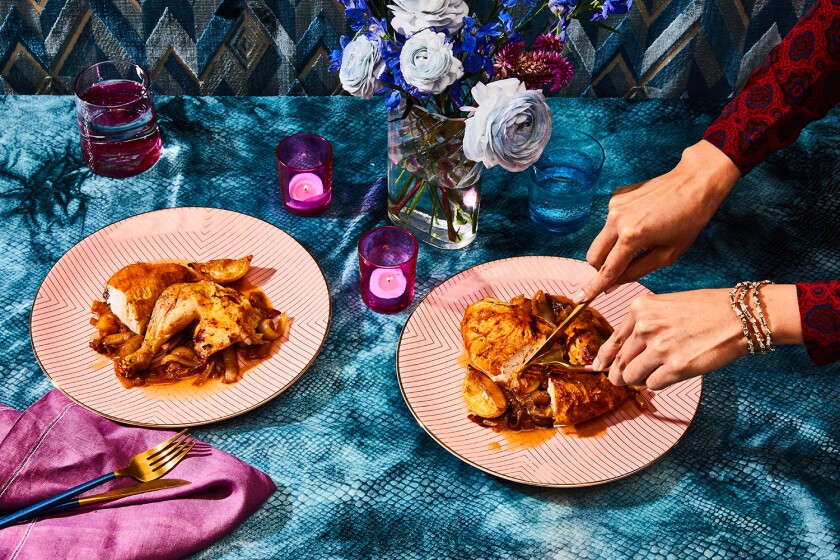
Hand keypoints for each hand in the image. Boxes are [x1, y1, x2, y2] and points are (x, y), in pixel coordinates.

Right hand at [575, 140, 740, 302]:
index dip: (594, 287)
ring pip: (601, 240)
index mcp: (632, 236)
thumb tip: (614, 284)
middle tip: (617, 272)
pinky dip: (620, 230)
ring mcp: (614, 206)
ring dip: (613, 248)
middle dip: (601, 269)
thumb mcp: (667, 255)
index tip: (580, 298)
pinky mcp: (616, 197)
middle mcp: (617, 219)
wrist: (694, 183)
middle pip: (594, 256)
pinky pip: (610, 223)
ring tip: (641, 241)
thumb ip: (636, 271)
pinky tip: (642, 223)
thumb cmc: (688, 220)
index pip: (608, 270)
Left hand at [595, 285, 802, 389]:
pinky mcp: (676, 367)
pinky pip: (653, 384)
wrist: (739, 316)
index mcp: (640, 309)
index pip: (614, 340)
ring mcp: (660, 348)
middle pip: (620, 361)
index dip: (604, 357)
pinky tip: (670, 374)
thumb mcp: (665, 306)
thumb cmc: (705, 309)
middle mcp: (645, 327)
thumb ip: (642, 325)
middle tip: (620, 381)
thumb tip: (621, 352)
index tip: (598, 367)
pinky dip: (658, 383)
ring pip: (632, 376)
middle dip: (619, 375)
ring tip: (652, 374)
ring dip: (639, 380)